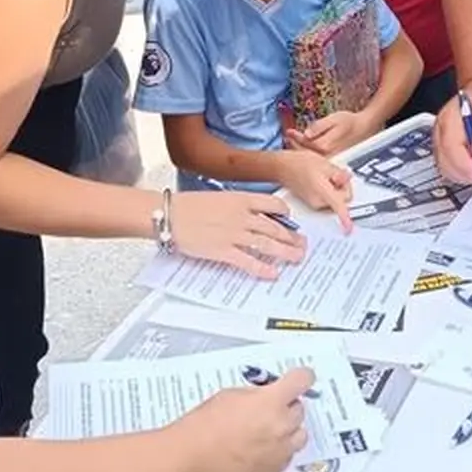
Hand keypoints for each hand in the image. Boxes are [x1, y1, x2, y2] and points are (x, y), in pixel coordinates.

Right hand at [170, 190, 305, 278]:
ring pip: (268, 244)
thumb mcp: (219, 198)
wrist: (170, 214)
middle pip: (276, 227)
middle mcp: (242, 216)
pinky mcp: (224, 251)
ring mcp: (234, 234)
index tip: (290, 221)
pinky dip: (263, 268)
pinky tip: (272, 273)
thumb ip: (238, 206)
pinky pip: (249, 261)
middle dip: (292, 238)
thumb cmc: (189, 205)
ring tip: (296, 258)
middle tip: (301, 244)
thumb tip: (252, 216)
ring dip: (285, 253)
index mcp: (242, 199)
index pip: (274, 205)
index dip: (286, 214)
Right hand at [170, 367, 312, 471]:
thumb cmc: (202, 429)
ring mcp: (278, 453)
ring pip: (298, 437)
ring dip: (287, 431)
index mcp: (271, 403)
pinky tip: (257, 450)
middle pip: (300, 410)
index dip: (301, 377)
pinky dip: (277, 452)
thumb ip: (255, 395)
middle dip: (287, 407)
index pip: (302, 381)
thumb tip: (264, 396)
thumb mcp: (229, 396)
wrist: (189, 461)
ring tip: (265, 432)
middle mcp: (280, 428)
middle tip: (268, 409)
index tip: (300, 378)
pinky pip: (285, 458)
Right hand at [279, 150, 353, 231]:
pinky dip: (328, 192)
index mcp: (322, 192)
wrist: (283, 167)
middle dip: (342, 188)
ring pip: (335, 200)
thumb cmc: (300, 163)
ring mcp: (314, 205)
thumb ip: (340, 174)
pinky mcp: (312, 205)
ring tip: (323, 177)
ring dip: (335, 190)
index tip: (349, 229)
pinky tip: (319, 181)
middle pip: (342, 200)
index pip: (338, 206)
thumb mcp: (325, 164)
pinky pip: (328, 200)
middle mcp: (317, 202)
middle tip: (333, 176)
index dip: (345, 218)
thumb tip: (348, 179)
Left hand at [284, 110, 375, 156]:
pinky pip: (316, 157)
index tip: (289, 131)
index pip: (306, 144)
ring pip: (310, 156)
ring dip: (300, 148)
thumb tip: (307, 133)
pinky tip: (305, 147)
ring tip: (292, 140)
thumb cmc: (350, 122)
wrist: (363, 128)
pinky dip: (308, 152)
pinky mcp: (332, 159)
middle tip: (288, 135)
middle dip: (295, 144)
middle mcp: (327, 156)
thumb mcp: (334, 119)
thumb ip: (319, 126)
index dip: (296, 137)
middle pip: (306, 153)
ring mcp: (329, 159)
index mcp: (325, 146)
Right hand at [433, 81, 471, 186]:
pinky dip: (460, 171)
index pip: (451, 147)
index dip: (465, 165)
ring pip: (443, 165)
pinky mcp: (443, 144)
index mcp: (451, 118)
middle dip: (464, 174)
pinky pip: (446, 163)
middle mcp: (441, 128)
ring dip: (462, 175)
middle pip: (444, 160)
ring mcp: (439, 137)